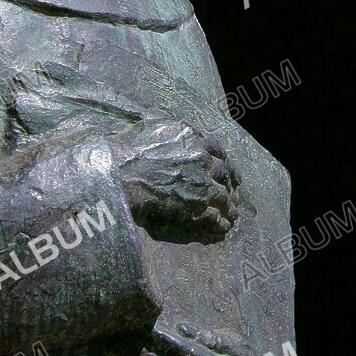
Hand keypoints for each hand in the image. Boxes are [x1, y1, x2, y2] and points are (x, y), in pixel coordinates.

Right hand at [112, 118, 240, 238]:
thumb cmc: (132, 149)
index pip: (218, 150)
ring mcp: (202, 185)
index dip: (227, 162)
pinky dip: (220, 223)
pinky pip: (215, 217)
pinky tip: (222, 228)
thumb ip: (177, 130)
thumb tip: (185, 133)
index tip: (231, 171)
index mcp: (195, 140)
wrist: (123, 175)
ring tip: (232, 214)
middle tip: (233, 193)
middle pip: (224, 174)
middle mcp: (203, 161)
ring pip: (223, 197)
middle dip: (230, 185)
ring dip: (229, 207)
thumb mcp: (157, 127)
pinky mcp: (196, 207)